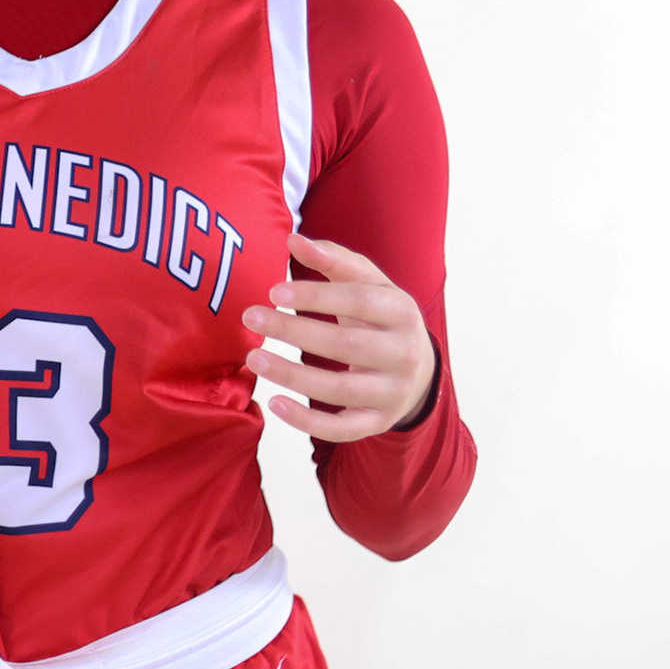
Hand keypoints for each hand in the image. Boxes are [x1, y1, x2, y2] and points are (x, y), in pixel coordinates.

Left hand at [241, 232, 435, 441]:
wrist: (419, 370)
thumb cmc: (381, 316)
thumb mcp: (369, 283)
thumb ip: (333, 259)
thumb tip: (293, 239)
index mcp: (403, 312)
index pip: (359, 300)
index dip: (316, 294)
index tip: (273, 290)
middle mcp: (404, 354)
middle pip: (347, 344)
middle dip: (295, 330)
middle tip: (251, 316)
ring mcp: (392, 393)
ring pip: (340, 389)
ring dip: (293, 376)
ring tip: (253, 357)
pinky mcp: (377, 422)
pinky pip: (342, 429)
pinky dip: (307, 421)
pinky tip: (274, 403)